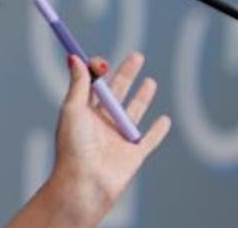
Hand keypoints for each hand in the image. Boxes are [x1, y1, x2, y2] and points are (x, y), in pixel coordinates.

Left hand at [39, 52, 171, 225]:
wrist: (85, 182)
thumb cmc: (73, 145)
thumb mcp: (73, 108)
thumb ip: (78, 83)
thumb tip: (73, 56)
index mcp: (84, 112)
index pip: (93, 85)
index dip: (98, 71)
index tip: (101, 61)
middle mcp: (101, 123)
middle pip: (117, 93)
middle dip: (126, 74)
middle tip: (137, 56)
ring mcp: (119, 138)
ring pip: (134, 113)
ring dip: (142, 97)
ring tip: (150, 82)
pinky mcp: (134, 154)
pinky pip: (149, 140)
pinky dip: (158, 131)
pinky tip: (165, 120)